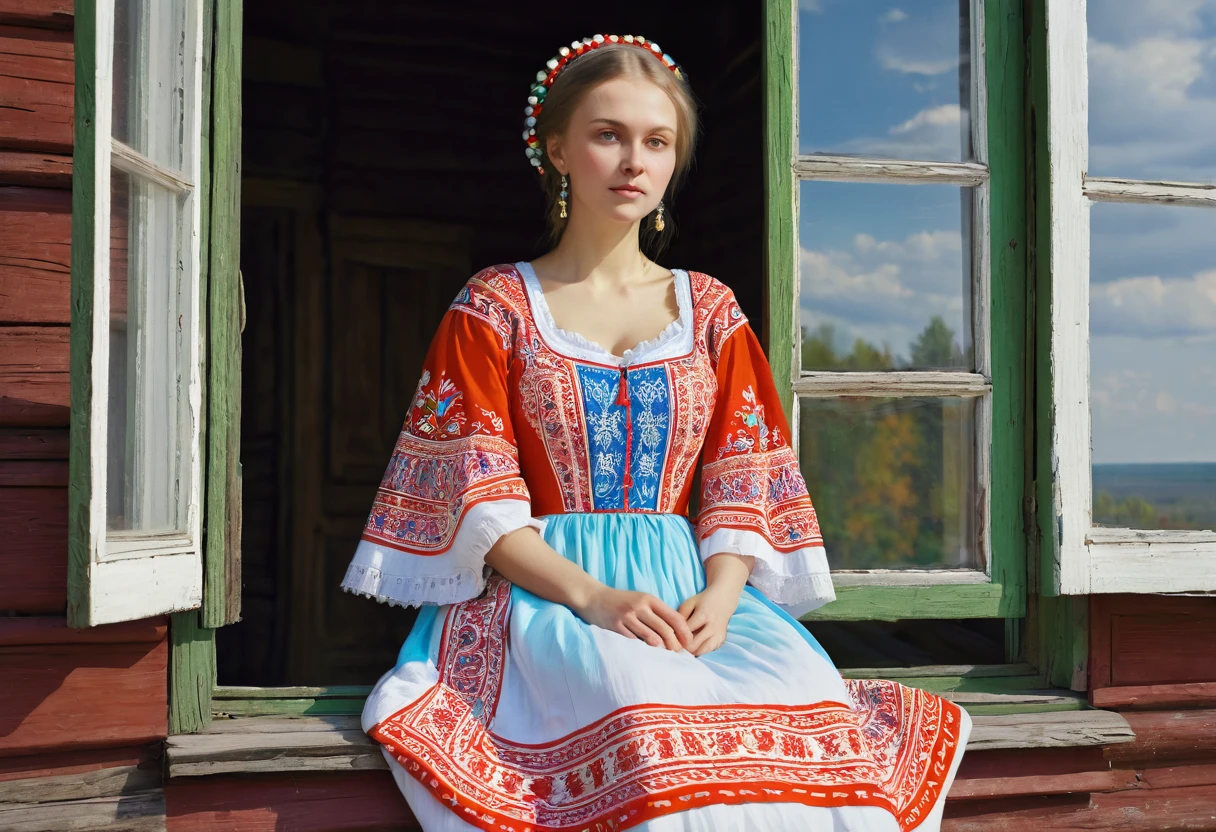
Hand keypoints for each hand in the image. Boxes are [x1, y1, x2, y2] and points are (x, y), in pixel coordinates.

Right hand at [575, 585, 693, 651]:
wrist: (593, 597)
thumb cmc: (620, 601)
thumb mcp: (640, 600)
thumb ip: (656, 612)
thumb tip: (675, 631)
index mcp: (649, 599)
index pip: (674, 617)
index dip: (684, 632)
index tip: (689, 643)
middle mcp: (640, 606)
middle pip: (665, 629)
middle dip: (675, 644)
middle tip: (679, 654)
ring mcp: (628, 616)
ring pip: (651, 637)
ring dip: (661, 649)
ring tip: (667, 656)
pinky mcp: (616, 626)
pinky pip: (634, 641)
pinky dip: (643, 649)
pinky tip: (648, 655)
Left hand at [678, 584, 741, 655]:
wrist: (723, 600)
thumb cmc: (703, 601)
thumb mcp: (689, 603)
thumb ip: (681, 617)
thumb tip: (674, 633)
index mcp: (703, 616)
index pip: (687, 633)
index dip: (677, 637)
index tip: (671, 638)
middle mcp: (713, 627)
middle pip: (694, 645)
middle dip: (683, 647)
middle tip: (677, 645)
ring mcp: (719, 635)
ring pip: (702, 651)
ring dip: (692, 651)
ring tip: (685, 647)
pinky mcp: (721, 641)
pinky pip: (708, 651)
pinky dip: (700, 651)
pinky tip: (694, 646)